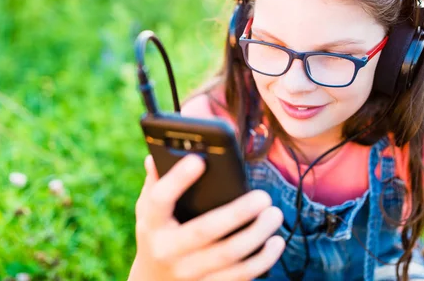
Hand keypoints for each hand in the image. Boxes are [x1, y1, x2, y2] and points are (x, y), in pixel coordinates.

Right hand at [129, 154, 284, 280]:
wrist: (154, 280)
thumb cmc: (158, 232)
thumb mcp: (148, 209)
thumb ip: (156, 181)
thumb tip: (157, 154)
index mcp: (151, 223)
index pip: (160, 199)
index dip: (177, 179)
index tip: (198, 160)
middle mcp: (167, 249)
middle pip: (204, 230)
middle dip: (237, 213)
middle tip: (263, 197)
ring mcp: (188, 272)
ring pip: (228, 256)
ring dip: (257, 235)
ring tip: (275, 214)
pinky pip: (239, 276)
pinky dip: (262, 260)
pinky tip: (275, 242)